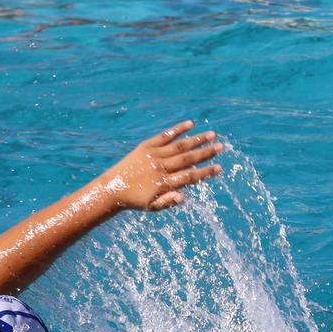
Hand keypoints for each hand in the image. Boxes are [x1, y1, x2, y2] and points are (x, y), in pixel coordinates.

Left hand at [97, 120, 223, 210]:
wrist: (111, 189)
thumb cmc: (135, 200)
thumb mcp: (152, 207)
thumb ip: (168, 202)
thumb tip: (184, 198)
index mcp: (162, 184)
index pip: (188, 177)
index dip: (204, 172)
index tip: (219, 168)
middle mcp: (159, 168)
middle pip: (187, 159)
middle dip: (206, 152)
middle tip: (221, 147)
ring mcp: (153, 156)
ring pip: (179, 146)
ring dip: (197, 139)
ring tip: (212, 134)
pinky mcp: (145, 147)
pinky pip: (164, 136)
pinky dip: (177, 130)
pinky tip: (190, 124)